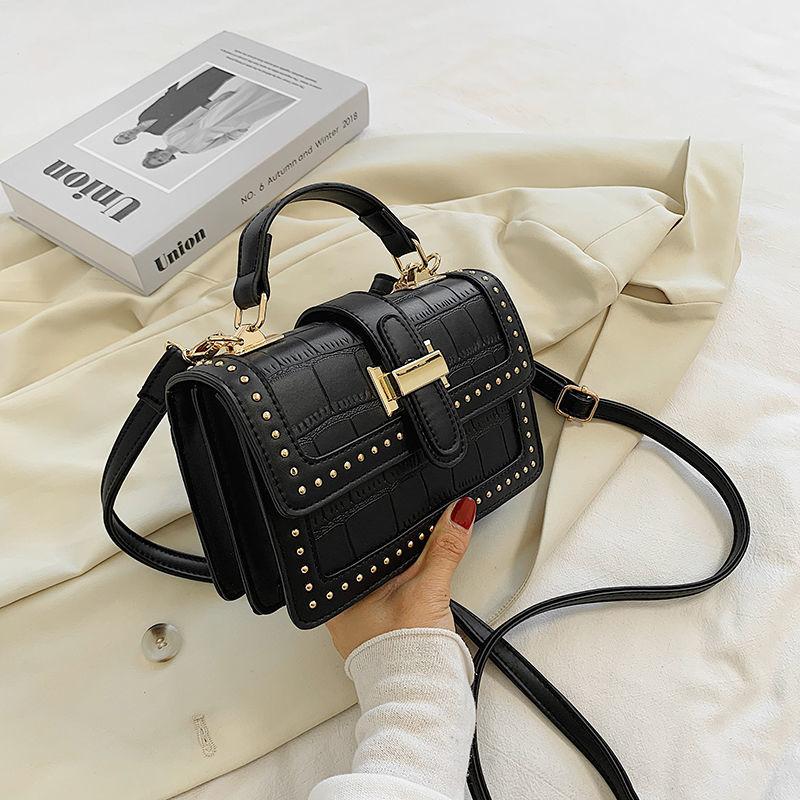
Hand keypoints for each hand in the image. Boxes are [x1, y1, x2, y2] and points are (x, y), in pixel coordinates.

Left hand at [325, 496, 476, 658]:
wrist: (424, 700)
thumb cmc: (409, 654)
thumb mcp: (429, 588)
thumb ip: (444, 548)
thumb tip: (458, 513)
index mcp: (339, 597)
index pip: (359, 550)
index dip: (384, 534)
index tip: (404, 524)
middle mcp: (343, 613)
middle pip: (375, 567)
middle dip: (397, 557)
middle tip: (417, 561)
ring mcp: (362, 628)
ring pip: (385, 586)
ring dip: (404, 579)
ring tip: (419, 586)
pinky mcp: (381, 639)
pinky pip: (393, 605)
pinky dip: (407, 599)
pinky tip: (419, 604)